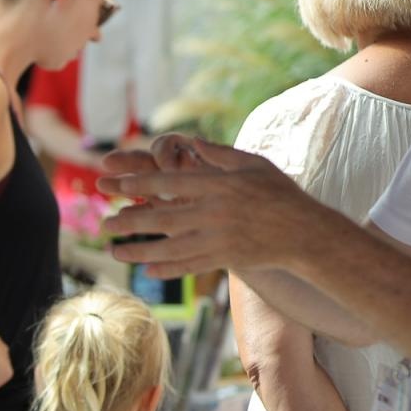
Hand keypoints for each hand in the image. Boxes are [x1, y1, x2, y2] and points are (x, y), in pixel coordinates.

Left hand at [95, 133, 324, 277]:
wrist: (307, 233)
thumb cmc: (279, 192)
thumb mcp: (252, 163)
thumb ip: (218, 154)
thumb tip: (189, 141)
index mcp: (218, 184)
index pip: (169, 182)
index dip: (138, 183)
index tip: (114, 186)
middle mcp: (215, 212)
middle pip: (162, 217)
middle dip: (129, 221)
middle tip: (103, 224)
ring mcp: (219, 239)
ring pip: (169, 247)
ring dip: (138, 251)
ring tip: (114, 252)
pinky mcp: (225, 259)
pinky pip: (189, 266)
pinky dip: (167, 269)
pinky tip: (147, 270)